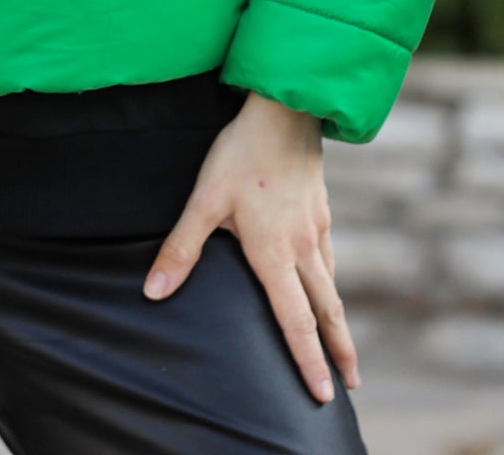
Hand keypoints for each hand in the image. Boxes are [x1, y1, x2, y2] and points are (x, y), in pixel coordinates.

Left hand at [141, 90, 360, 403]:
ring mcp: (316, 226)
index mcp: (274, 253)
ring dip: (336, 318)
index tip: (321, 394)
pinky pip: (328, 255)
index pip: (294, 320)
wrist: (284, 109)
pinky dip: (330, 280)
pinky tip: (326, 279)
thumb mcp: (204, 199)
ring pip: (331, 283)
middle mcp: (302, 246)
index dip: (307, 360)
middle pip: (325, 310)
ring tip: (341, 343)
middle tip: (349, 385)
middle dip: (337, 351)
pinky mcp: (320, 207)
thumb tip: (154, 292)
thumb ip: (181, 248)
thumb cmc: (240, 154)